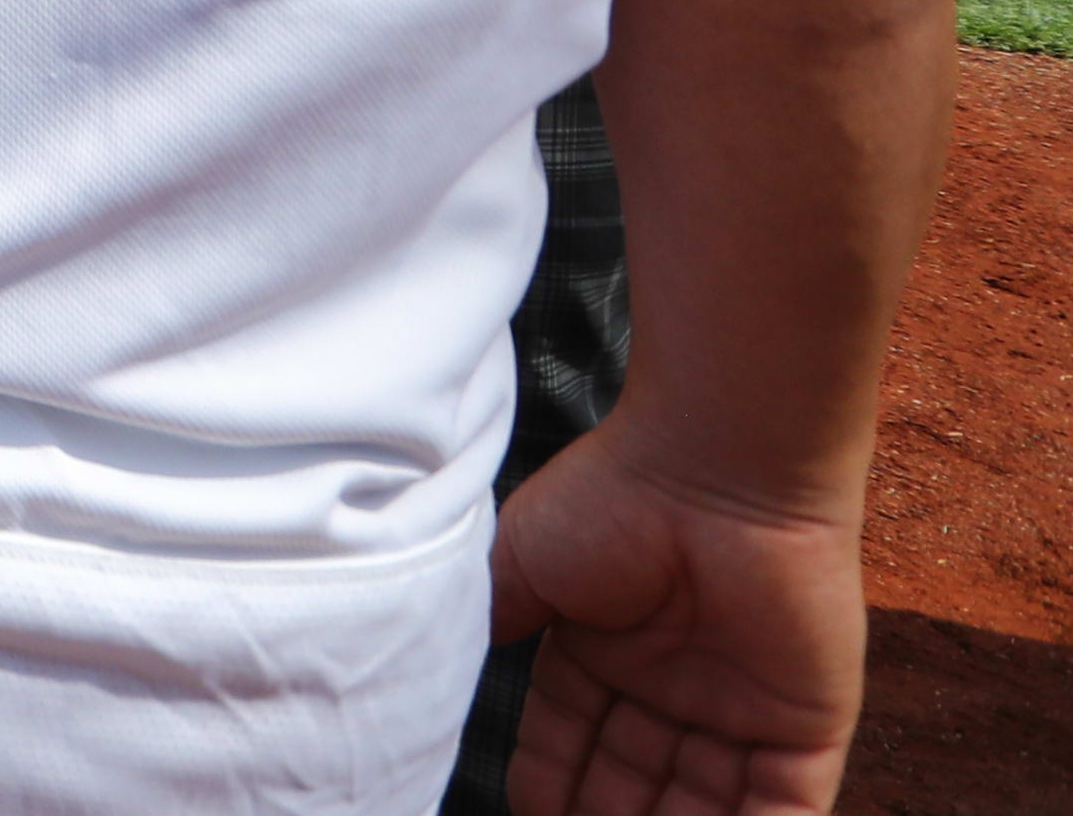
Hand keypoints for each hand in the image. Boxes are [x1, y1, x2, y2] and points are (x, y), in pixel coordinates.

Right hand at [491, 422, 866, 814]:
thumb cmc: (611, 499)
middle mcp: (676, 684)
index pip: (574, 737)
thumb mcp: (521, 562)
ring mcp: (744, 707)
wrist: (715, 473)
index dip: (550, 782)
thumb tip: (445, 670)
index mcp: (611, 648)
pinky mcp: (808, 726)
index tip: (528, 815)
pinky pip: (783, 807)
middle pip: (635, 780)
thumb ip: (496, 621)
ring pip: (706, 804)